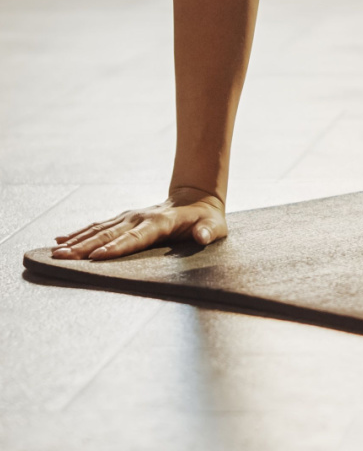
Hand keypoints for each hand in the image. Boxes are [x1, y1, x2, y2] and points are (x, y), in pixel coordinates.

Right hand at [51, 188, 226, 260]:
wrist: (197, 197)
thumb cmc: (207, 219)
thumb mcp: (215, 227)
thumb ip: (208, 232)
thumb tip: (202, 236)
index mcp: (162, 222)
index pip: (137, 237)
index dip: (117, 247)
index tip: (97, 257)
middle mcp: (141, 217)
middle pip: (110, 234)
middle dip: (86, 246)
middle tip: (63, 257)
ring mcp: (130, 216)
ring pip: (99, 229)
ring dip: (77, 240)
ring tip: (55, 252)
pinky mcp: (124, 218)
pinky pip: (98, 225)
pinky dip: (78, 232)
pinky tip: (59, 240)